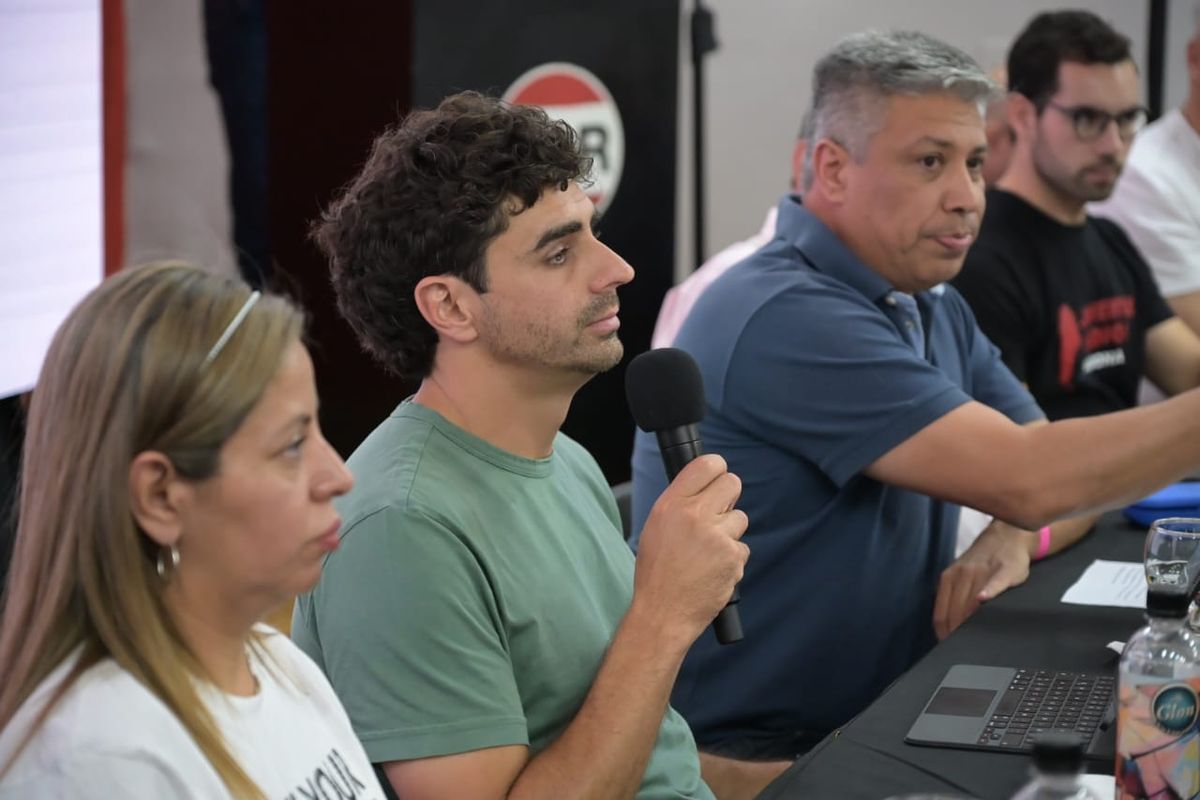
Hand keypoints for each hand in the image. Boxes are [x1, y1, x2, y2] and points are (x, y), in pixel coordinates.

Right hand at [633, 454, 749, 647]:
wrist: (662, 613)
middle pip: (732, 483)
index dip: (717, 468)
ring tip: (708, 552)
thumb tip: (705, 488)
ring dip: (730, 533)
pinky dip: (732, 559)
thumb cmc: (656, 573)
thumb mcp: (656, 528)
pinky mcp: (733, 557)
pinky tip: (713, 570)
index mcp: (671, 505)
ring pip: (740, 518)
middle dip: (729, 496)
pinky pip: (742, 548)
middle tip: (719, 513)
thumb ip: (680, 504)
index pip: (706, 465)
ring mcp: (716, 536)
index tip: (718, 475)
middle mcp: (694, 515)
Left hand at [933, 520, 1032, 639]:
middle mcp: (962, 574)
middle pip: (956, 612)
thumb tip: (944, 629)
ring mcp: (983, 571)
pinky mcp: (1004, 570)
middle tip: (962, 651)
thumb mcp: (960, 576)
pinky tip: (984, 599)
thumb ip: (952, 598)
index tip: (947, 648)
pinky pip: (995, 583)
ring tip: (975, 641)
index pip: (941, 614)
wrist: (1006, 537)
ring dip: (971, 622)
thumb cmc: (983, 564)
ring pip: (971, 602)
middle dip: (957, 633)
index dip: (944, 634)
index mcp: (949, 578)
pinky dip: (989, 591)